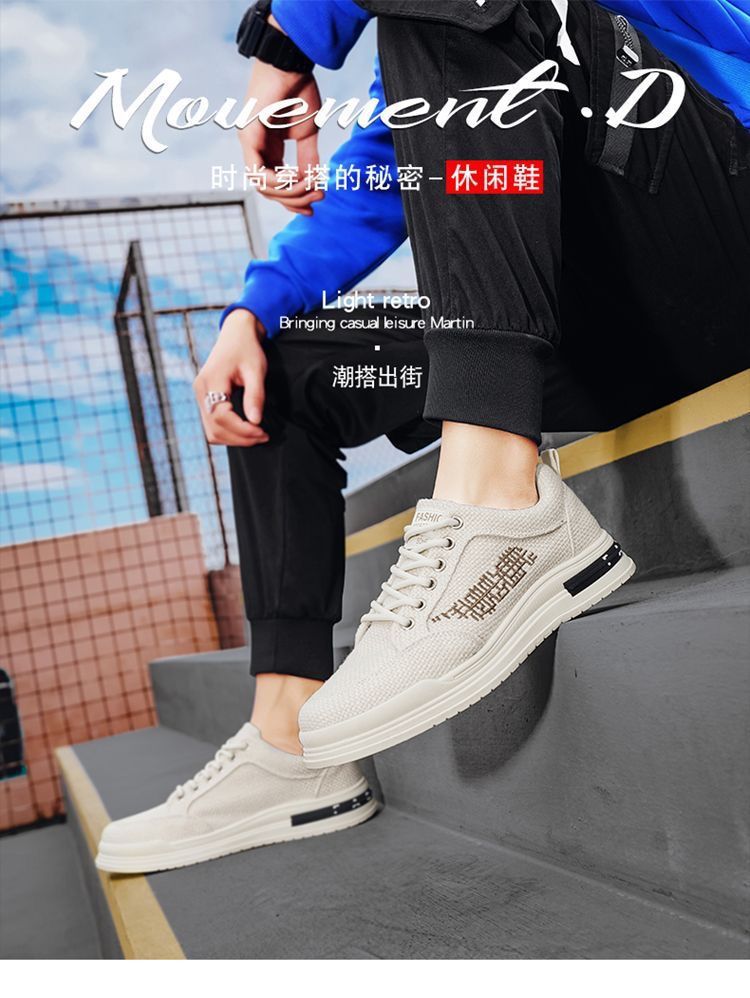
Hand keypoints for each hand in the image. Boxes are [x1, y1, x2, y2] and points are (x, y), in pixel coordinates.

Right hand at [193, 310, 269, 446]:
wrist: (235, 334)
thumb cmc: (247, 349)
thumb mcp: (256, 370)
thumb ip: (255, 395)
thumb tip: (255, 421)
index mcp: (211, 381)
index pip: (221, 417)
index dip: (242, 430)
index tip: (262, 432)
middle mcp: (200, 390)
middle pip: (214, 429)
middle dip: (239, 438)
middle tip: (263, 437)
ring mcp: (200, 395)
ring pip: (211, 431)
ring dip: (233, 439)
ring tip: (256, 435)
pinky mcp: (204, 398)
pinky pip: (212, 425)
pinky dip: (228, 432)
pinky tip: (245, 430)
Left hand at [237, 18, 323, 216]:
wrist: (292, 65)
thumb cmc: (298, 91)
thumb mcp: (308, 133)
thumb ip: (309, 159)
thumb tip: (315, 182)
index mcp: (269, 149)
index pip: (277, 186)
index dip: (294, 201)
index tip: (314, 208)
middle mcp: (257, 149)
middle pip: (270, 192)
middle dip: (296, 199)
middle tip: (319, 196)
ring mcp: (249, 144)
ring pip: (263, 187)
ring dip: (289, 192)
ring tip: (311, 185)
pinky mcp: (247, 138)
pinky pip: (258, 173)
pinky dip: (278, 181)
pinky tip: (296, 178)